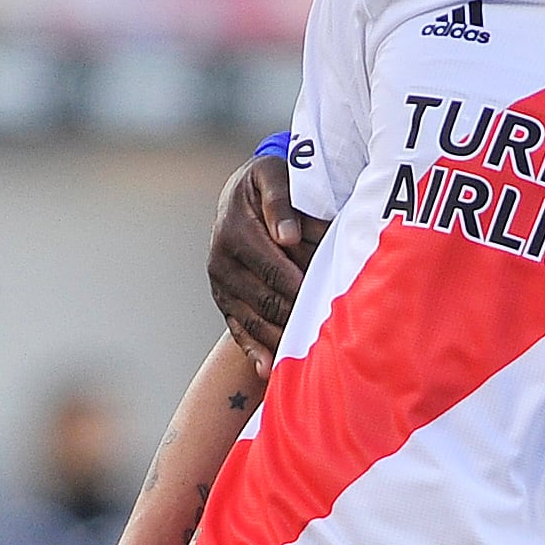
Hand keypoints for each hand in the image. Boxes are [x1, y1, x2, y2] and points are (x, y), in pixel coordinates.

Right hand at [209, 150, 319, 372]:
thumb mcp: (273, 175)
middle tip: (325, 329)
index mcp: (235, 230)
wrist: (240, 194)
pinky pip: (237, 329)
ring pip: (252, 319)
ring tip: (307, 353)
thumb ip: (281, 203)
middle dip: (295, 313)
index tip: (321, 299)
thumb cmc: (267, 182)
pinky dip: (253, 350)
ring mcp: (220, 284)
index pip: (271, 267)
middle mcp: (221, 260)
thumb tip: (288, 237)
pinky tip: (268, 369)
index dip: (298, 285)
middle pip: (264, 298)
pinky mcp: (223, 299)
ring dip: (279, 336)